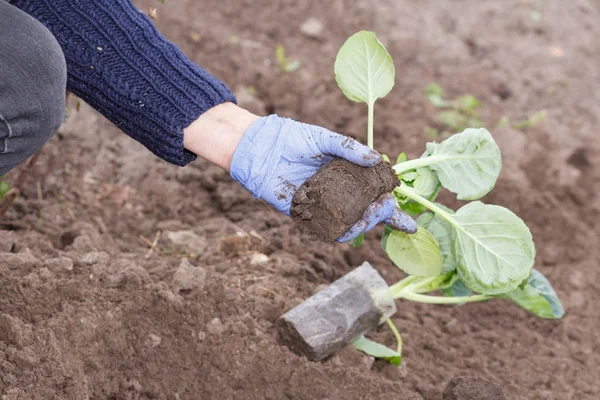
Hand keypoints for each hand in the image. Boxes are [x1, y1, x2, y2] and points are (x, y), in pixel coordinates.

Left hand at [229, 114, 416, 241]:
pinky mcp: (305, 213)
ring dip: (364, 224)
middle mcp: (338, 193)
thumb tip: (379, 160)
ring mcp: (323, 205)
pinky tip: (349, 226)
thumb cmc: (293, 139)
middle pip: (366, 213)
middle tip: (384, 207)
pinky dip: (340, 231)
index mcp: (346, 176)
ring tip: (369, 214)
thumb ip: (349, 148)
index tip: (411, 225)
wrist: (261, 147)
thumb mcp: (325, 138)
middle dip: (381, 215)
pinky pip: (326, 229)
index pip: (375, 196)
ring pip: (350, 224)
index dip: (392, 212)